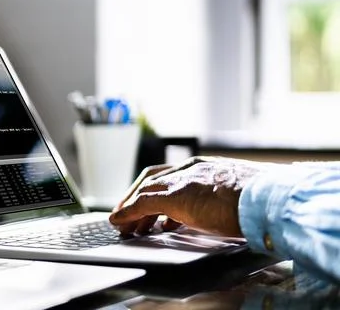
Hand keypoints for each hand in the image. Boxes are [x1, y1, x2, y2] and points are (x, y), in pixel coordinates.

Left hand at [109, 156, 271, 236]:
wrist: (271, 198)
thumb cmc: (264, 200)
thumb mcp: (238, 195)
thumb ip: (221, 199)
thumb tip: (218, 212)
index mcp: (206, 166)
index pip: (170, 174)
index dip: (153, 189)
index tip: (144, 205)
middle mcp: (191, 168)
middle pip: (152, 179)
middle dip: (135, 197)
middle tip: (126, 215)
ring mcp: (182, 180)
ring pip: (144, 190)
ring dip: (129, 208)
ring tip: (123, 226)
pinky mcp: (176, 195)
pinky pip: (142, 203)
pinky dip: (128, 213)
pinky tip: (121, 223)